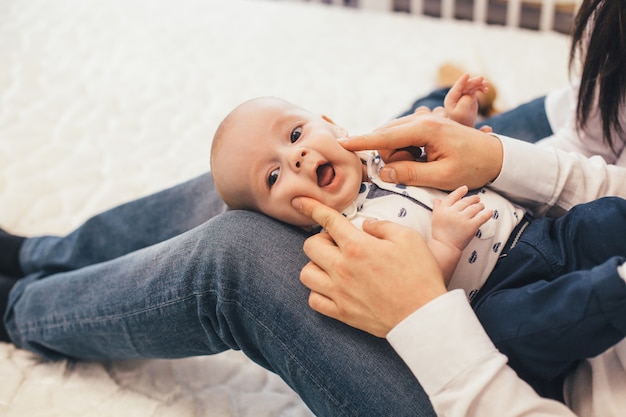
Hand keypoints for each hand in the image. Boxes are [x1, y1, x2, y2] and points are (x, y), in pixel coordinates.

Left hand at [293, 197, 446, 337]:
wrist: (423, 316)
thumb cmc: (420, 276)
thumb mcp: (409, 238)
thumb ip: (382, 226)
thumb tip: (365, 225)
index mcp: (358, 246)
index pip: (327, 220)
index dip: (311, 207)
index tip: (300, 202)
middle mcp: (342, 268)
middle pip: (310, 246)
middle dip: (321, 239)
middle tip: (338, 243)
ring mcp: (339, 292)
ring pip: (306, 273)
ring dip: (316, 265)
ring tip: (333, 266)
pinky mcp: (341, 313)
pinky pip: (313, 300)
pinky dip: (318, 291)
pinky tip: (332, 287)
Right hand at [341, 112, 502, 189]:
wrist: (497, 156)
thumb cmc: (473, 167)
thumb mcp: (442, 176)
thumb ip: (410, 174)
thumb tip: (384, 172)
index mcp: (425, 129)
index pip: (385, 137)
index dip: (362, 143)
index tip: (341, 143)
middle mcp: (422, 120)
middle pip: (387, 139)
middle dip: (394, 158)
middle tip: (420, 170)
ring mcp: (424, 121)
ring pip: (394, 140)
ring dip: (402, 156)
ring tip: (427, 165)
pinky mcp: (426, 126)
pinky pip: (404, 139)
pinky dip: (408, 152)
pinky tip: (426, 158)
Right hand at [427, 186, 492, 283]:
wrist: (445, 247)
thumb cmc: (440, 233)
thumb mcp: (435, 218)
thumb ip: (437, 207)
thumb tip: (437, 199)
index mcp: (443, 209)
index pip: (453, 196)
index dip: (460, 191)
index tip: (465, 188)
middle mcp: (453, 212)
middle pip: (465, 202)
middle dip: (473, 199)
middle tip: (477, 199)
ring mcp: (462, 219)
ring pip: (475, 208)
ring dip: (480, 206)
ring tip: (481, 206)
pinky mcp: (471, 226)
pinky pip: (482, 217)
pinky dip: (487, 214)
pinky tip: (490, 212)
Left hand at [444, 74, 488, 126]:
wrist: (465, 123)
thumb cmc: (462, 119)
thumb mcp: (462, 112)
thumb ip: (465, 102)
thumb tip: (471, 94)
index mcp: (450, 99)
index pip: (456, 88)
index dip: (462, 81)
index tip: (467, 75)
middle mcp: (456, 94)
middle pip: (465, 85)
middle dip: (473, 81)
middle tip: (482, 78)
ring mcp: (463, 93)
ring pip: (471, 85)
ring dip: (479, 83)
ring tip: (486, 85)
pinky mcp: (469, 93)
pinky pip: (475, 87)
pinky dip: (481, 87)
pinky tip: (486, 90)